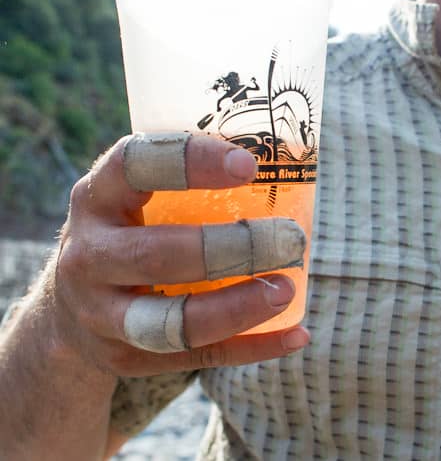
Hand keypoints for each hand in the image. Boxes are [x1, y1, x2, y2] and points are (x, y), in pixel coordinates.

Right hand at [39, 134, 309, 377]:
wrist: (71, 309)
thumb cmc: (131, 233)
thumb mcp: (135, 198)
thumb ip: (188, 182)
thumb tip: (288, 157)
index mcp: (96, 198)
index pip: (134, 166)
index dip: (190, 161)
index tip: (249, 165)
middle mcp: (88, 257)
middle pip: (159, 256)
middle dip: (233, 249)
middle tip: (290, 240)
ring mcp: (101, 315)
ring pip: (171, 323)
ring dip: (238, 308)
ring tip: (287, 290)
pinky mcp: (125, 357)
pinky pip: (196, 357)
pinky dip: (251, 347)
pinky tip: (294, 334)